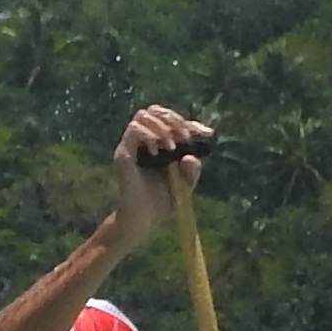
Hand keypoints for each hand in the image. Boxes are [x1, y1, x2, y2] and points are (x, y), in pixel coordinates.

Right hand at [105, 105, 213, 246]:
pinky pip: (133, 129)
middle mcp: (145, 140)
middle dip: (174, 120)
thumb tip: (189, 157)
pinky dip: (149, 136)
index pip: (173, 120)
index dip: (192, 123)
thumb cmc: (163, 202)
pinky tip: (157, 153)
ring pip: (143, 115)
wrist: (144, 220)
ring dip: (161, 128)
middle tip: (183, 139)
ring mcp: (132, 145)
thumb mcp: (186, 185)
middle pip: (156, 110)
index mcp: (161, 143)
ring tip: (170, 147)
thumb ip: (192, 170)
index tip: (207, 133)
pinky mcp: (123, 152)